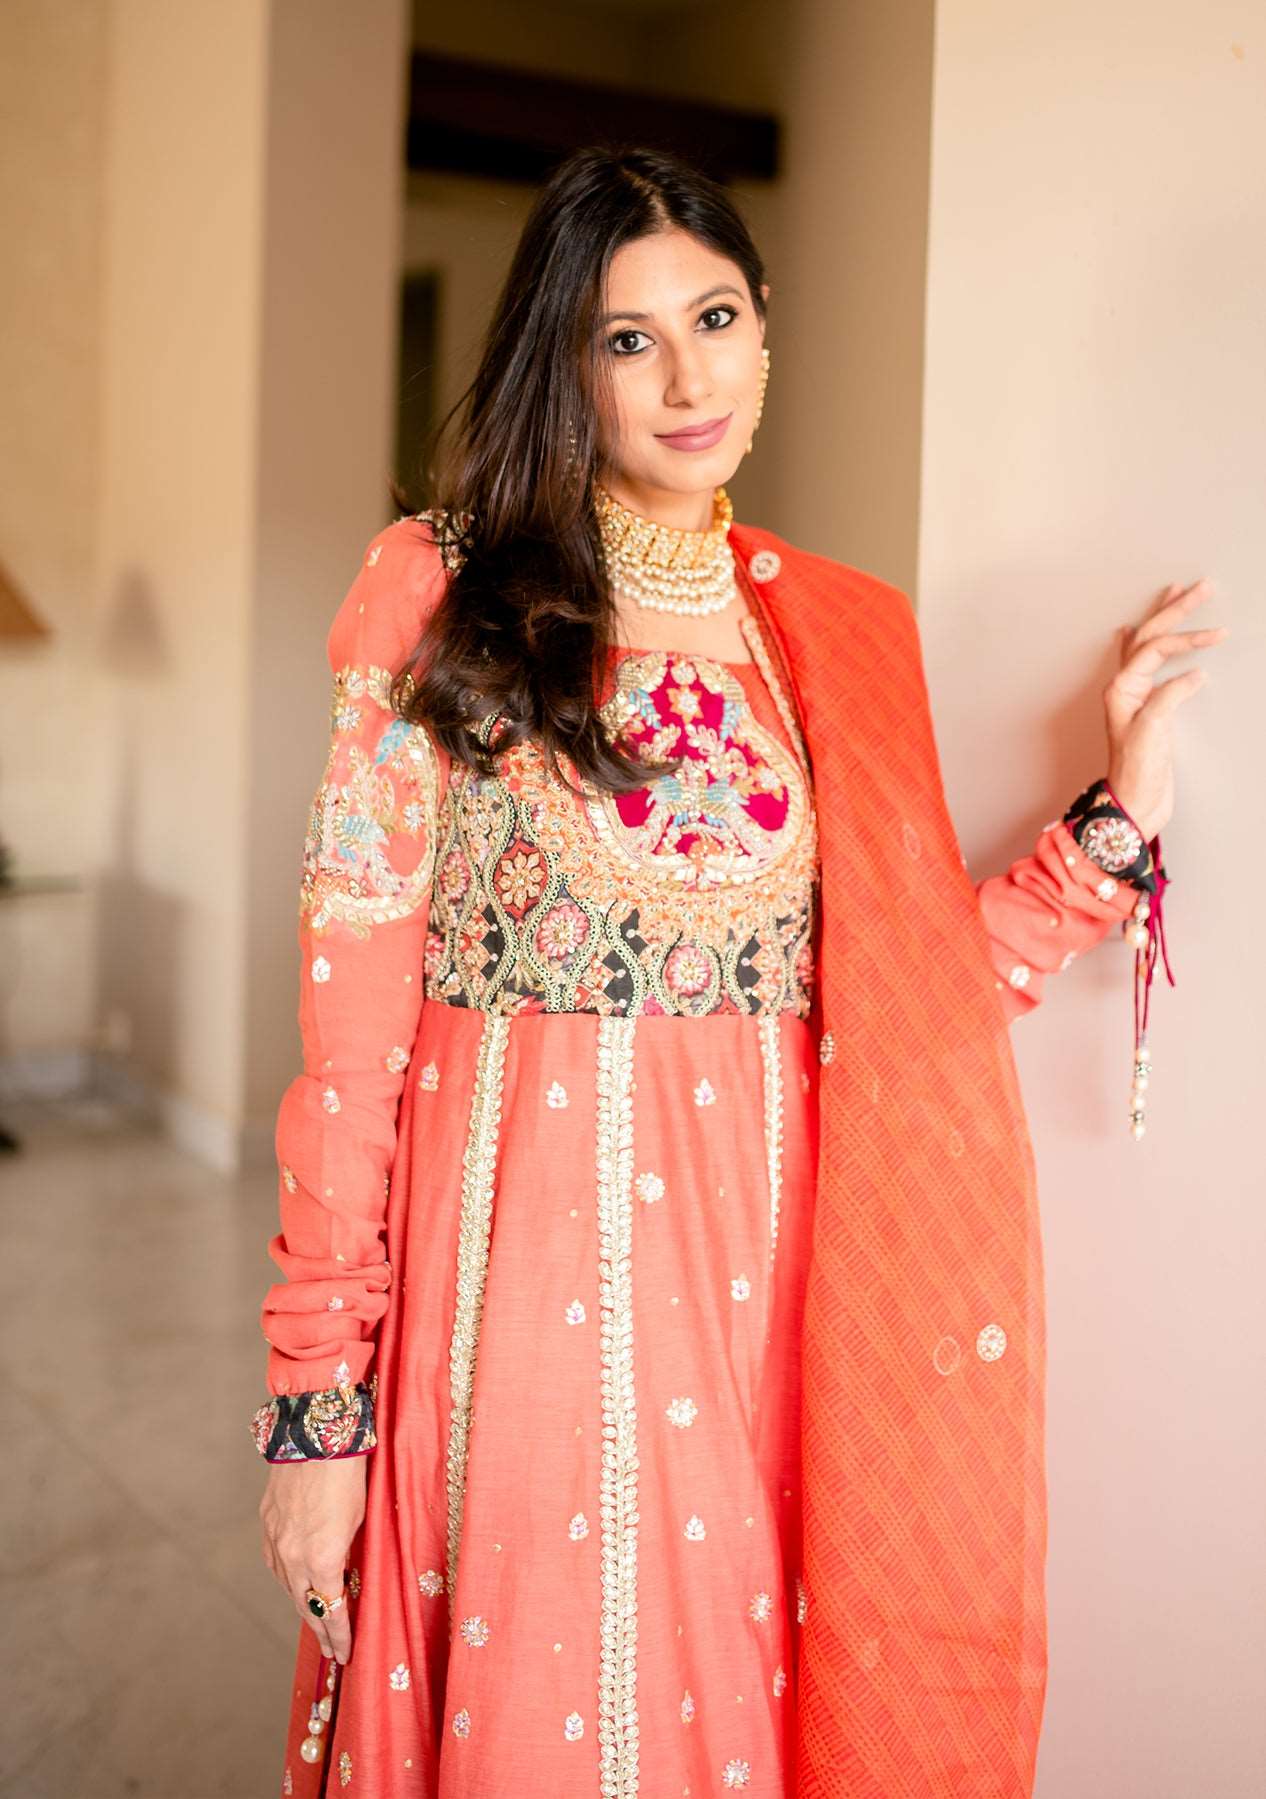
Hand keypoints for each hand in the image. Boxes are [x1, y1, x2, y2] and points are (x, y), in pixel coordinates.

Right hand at [259, 1455, 366, 1664]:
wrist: (315, 1436)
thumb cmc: (349, 1475)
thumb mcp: (358, 1520)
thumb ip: (347, 1555)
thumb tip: (343, 1576)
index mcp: (322, 1558)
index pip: (331, 1611)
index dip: (338, 1636)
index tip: (344, 1655)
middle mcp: (293, 1556)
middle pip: (306, 1606)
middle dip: (321, 1630)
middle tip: (331, 1650)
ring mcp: (276, 1541)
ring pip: (288, 1587)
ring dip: (303, 1605)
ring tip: (317, 1622)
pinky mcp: (267, 1525)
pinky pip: (275, 1563)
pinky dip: (288, 1578)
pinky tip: (296, 1584)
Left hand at [1103, 577, 1229, 841]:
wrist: (1134, 804)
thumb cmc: (1137, 773)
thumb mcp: (1152, 731)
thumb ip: (1169, 697)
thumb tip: (1193, 675)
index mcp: (1122, 689)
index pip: (1156, 649)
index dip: (1188, 639)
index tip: (1219, 635)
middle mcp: (1124, 688)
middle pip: (1149, 637)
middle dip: (1175, 611)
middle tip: (1201, 586)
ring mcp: (1134, 696)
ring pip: (1147, 646)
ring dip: (1164, 619)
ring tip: (1177, 593)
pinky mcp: (1146, 707)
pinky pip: (1146, 665)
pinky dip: (1147, 645)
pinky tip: (1135, 632)